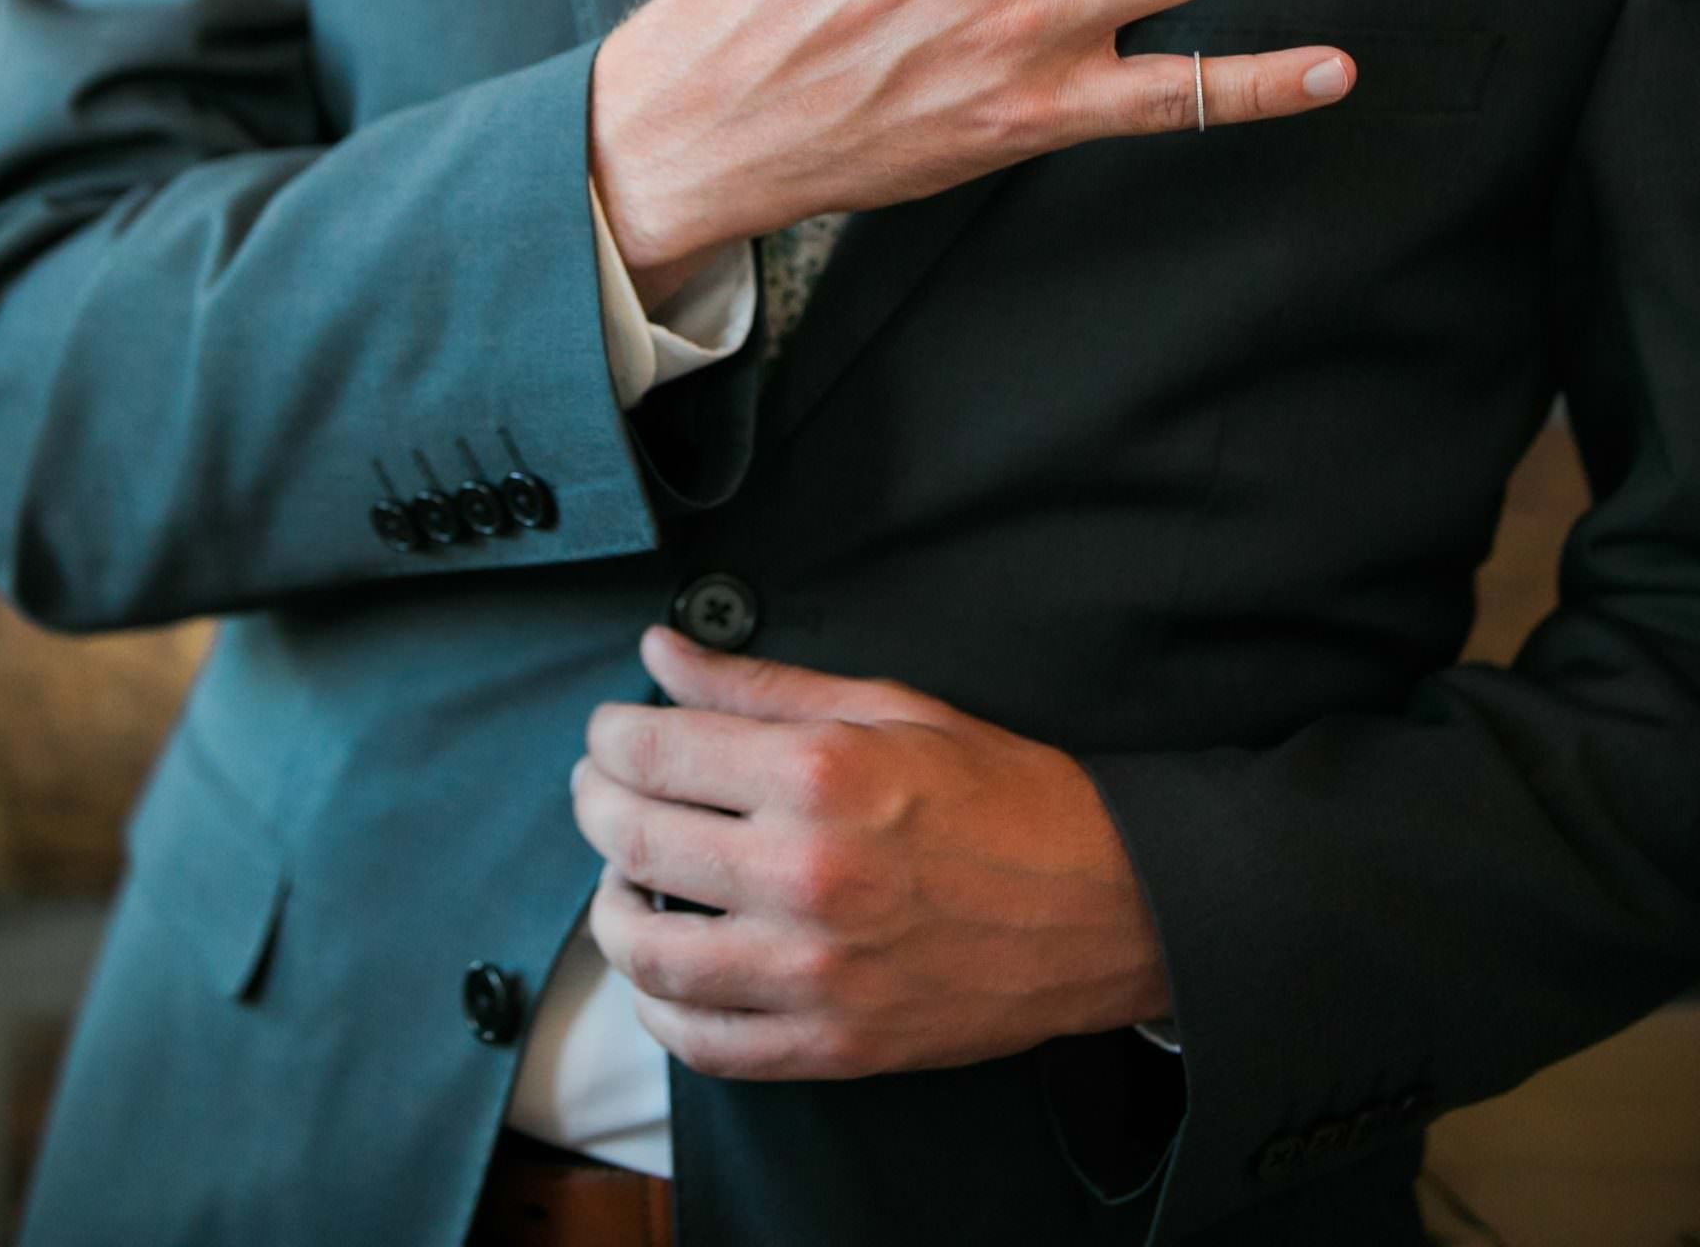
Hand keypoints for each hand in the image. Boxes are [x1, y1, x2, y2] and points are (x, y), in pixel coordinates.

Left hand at [570, 622, 1167, 1078]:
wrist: (1102, 903)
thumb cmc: (1003, 797)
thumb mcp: (887, 707)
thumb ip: (761, 685)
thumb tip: (664, 655)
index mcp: (821, 775)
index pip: (655, 752)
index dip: (612, 735)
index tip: (611, 729)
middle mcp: (806, 875)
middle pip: (633, 841)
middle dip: (596, 804)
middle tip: (602, 787)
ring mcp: (815, 972)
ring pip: (649, 954)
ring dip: (610, 910)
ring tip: (623, 879)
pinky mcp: (831, 1044)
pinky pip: (703, 1042)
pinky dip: (660, 1009)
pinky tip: (665, 969)